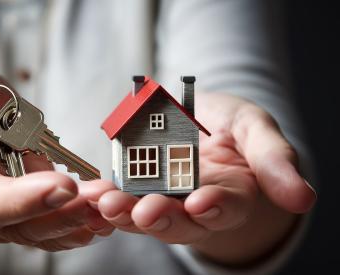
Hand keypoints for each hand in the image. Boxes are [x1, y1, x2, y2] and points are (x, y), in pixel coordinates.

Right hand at [0, 62, 112, 250]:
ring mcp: (6, 206)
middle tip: (101, 198)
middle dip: (63, 215)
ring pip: (41, 229)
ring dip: (79, 221)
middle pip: (20, 226)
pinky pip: (52, 220)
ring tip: (111, 205)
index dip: (25, 200)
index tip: (62, 185)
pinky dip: (80, 220)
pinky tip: (104, 212)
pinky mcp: (28, 200)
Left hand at [87, 93, 315, 263]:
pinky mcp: (135, 186)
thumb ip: (275, 160)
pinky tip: (91, 191)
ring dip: (124, 211)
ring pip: (142, 214)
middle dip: (160, 217)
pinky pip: (120, 195)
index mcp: (230, 196)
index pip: (225, 209)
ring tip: (106, 202)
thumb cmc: (232, 124)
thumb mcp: (256, 129)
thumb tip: (304, 198)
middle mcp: (193, 205)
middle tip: (143, 211)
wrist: (198, 113)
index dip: (215, 208)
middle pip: (177, 221)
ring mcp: (162, 197)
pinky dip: (105, 195)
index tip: (202, 202)